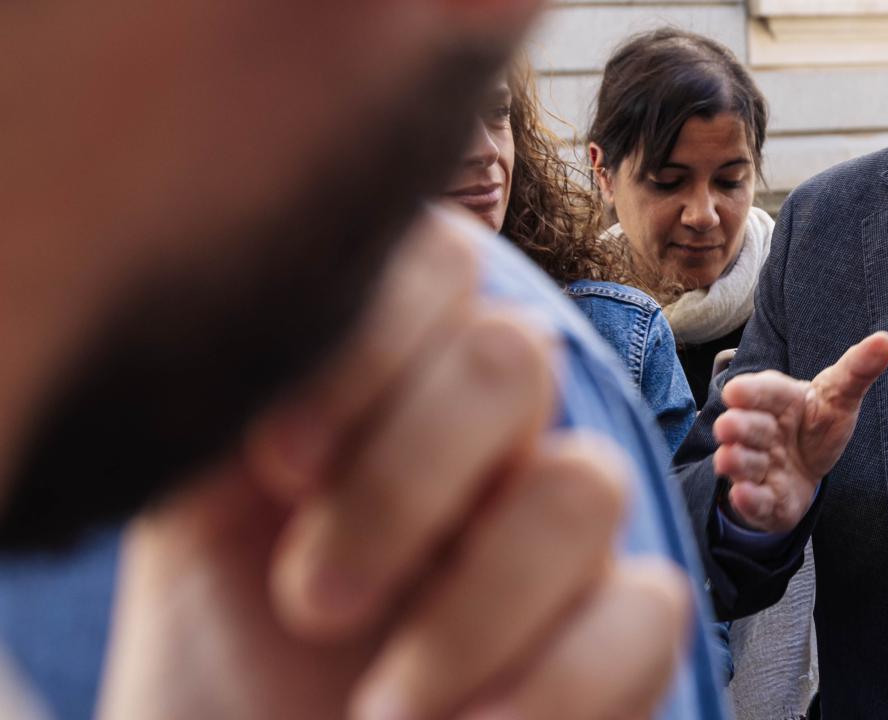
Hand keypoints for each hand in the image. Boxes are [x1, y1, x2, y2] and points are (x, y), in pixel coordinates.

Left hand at [97, 213, 690, 719]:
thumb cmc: (221, 647)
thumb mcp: (193, 511)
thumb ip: (228, 399)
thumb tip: (267, 320)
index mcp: (395, 377)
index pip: (439, 259)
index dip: (375, 341)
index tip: (280, 467)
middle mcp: (493, 436)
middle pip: (516, 359)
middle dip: (404, 484)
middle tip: (311, 602)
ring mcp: (565, 531)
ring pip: (589, 486)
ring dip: (472, 607)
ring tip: (379, 710)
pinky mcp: (623, 632)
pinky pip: (650, 610)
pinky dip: (552, 687)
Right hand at [711, 332, 887, 532]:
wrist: (805, 469)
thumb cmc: (818, 425)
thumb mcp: (840, 396)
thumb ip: (859, 369)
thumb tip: (887, 340)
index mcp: (780, 400)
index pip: (765, 392)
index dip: (750, 392)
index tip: (735, 391)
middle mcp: (761, 432)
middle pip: (748, 427)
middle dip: (739, 427)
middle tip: (728, 426)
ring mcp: (759, 467)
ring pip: (743, 463)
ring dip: (737, 462)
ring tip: (729, 458)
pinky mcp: (764, 501)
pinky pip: (754, 502)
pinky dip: (748, 500)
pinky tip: (743, 494)